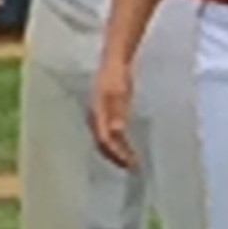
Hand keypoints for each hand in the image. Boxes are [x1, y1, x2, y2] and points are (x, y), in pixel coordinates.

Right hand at [90, 52, 137, 170]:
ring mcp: (99, 117)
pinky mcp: (106, 115)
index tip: (129, 162)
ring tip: (132, 163)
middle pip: (104, 144)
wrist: (115, 61)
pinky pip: (110, 134)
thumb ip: (117, 111)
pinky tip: (128, 149)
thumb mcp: (120, 91)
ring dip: (117, 153)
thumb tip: (117, 131)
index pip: (104, 139)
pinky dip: (119, 144)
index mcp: (97, 113)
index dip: (116, 153)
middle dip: (116, 157)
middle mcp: (95, 117)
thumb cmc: (117, 75)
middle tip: (132, 167)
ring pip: (106, 141)